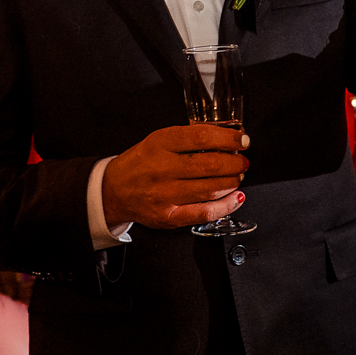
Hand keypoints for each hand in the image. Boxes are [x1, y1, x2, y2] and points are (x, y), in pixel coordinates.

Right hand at [101, 124, 248, 229]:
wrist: (113, 191)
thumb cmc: (140, 164)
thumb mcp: (157, 141)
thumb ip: (187, 138)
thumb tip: (225, 139)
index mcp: (159, 144)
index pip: (201, 137)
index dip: (228, 138)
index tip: (241, 139)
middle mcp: (161, 169)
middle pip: (210, 165)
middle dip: (234, 162)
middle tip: (242, 160)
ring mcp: (164, 195)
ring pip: (210, 189)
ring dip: (231, 182)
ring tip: (237, 176)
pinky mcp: (168, 216)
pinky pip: (204, 212)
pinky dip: (226, 205)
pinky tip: (236, 198)